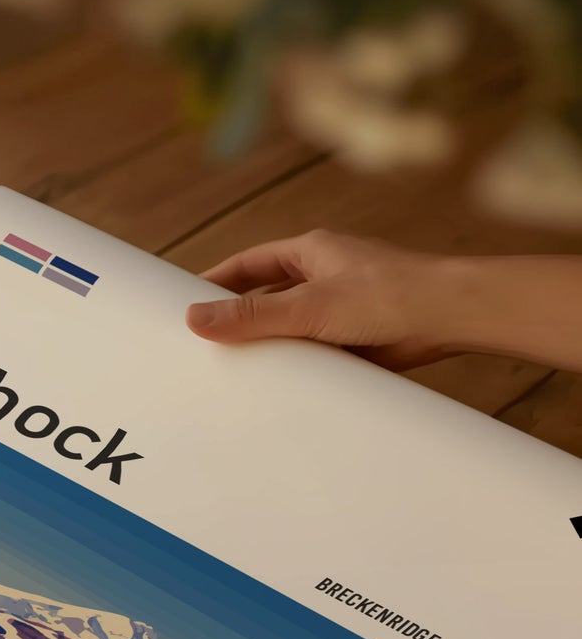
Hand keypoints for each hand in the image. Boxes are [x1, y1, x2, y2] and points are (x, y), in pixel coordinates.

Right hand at [186, 229, 455, 369]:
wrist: (452, 317)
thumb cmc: (389, 295)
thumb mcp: (308, 306)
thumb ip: (251, 315)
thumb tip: (195, 318)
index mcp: (312, 252)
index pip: (249, 264)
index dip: (217, 282)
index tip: (187, 302)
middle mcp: (325, 276)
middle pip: (267, 296)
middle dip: (239, 318)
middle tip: (205, 343)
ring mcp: (341, 307)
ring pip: (291, 327)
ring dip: (270, 345)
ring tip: (235, 371)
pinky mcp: (357, 338)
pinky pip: (315, 352)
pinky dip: (298, 366)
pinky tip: (280, 386)